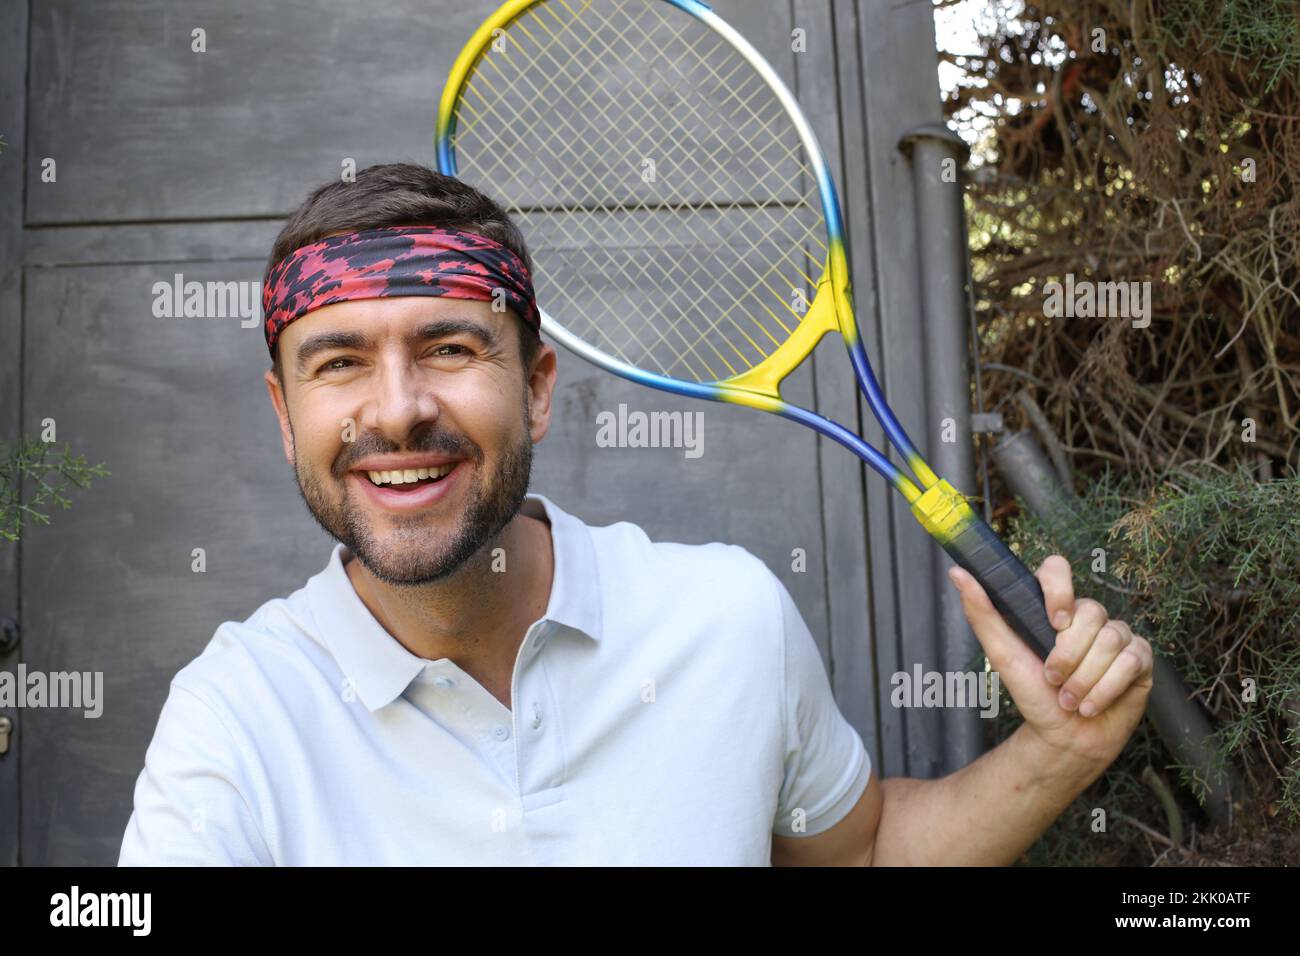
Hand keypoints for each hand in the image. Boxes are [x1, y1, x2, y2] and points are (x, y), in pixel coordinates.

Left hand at [947, 555, 1153, 767]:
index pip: (1057, 569)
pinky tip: (1092, 705)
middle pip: (1089, 613)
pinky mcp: (1140, 658)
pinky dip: (1106, 689)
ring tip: (1071, 699)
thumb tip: (958, 573)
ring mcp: (1117, 635)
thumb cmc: (1033, 693)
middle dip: (1068, 656)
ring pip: (1110, 640)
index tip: (1053, 622)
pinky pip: (1131, 660)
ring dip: (1085, 679)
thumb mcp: (1002, 654)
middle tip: (1054, 681)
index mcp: (1054, 608)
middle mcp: (1088, 616)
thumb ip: (982, 613)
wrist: (1063, 736)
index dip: (1059, 590)